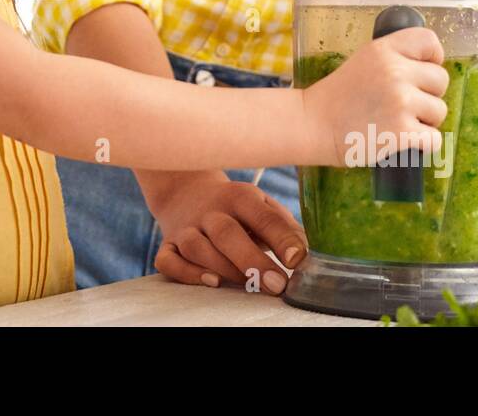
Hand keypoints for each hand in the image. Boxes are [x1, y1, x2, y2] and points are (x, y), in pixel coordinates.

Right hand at [151, 172, 308, 294]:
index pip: (262, 216)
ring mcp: (186, 228)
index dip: (281, 238)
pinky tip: (211, 282)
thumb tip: (309, 254)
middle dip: (253, 261)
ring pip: (197, 248)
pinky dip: (187, 273)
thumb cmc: (235, 208)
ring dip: (223, 268)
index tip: (298, 259)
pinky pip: (169, 261)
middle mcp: (210, 211)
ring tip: (246, 284)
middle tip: (277, 285)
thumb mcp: (261, 206)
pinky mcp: (167, 244)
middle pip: (227, 233)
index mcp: (239, 197)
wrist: (185, 192)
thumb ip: (283, 227)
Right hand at [302, 27, 449, 166]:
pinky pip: (434, 139)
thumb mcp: (363, 61)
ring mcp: (400, 101)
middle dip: (428, 95)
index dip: (433, 58)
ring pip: (440, 111)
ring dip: (425, 121)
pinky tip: (402, 141)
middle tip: (403, 105)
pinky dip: (423, 144)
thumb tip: (429, 68)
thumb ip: (394, 58)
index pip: (429, 41)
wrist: (314, 125)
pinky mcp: (403, 131)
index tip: (423, 73)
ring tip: (397, 123)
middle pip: (441, 80)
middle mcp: (395, 71)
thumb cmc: (338, 97)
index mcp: (384, 50)